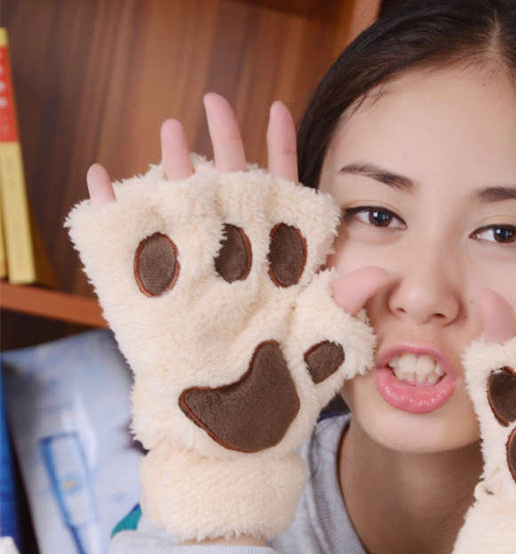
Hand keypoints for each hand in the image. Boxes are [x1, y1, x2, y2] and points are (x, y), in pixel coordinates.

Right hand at [69, 94, 385, 542]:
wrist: (237, 450)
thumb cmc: (283, 405)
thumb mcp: (319, 354)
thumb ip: (341, 310)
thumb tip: (375, 268)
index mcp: (281, 276)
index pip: (285, 204)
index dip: (282, 158)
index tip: (280, 111)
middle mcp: (240, 273)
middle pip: (232, 197)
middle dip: (224, 148)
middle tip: (216, 102)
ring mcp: (197, 287)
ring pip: (184, 215)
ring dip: (173, 171)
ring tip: (167, 128)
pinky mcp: (157, 308)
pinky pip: (130, 255)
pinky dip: (113, 217)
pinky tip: (102, 180)